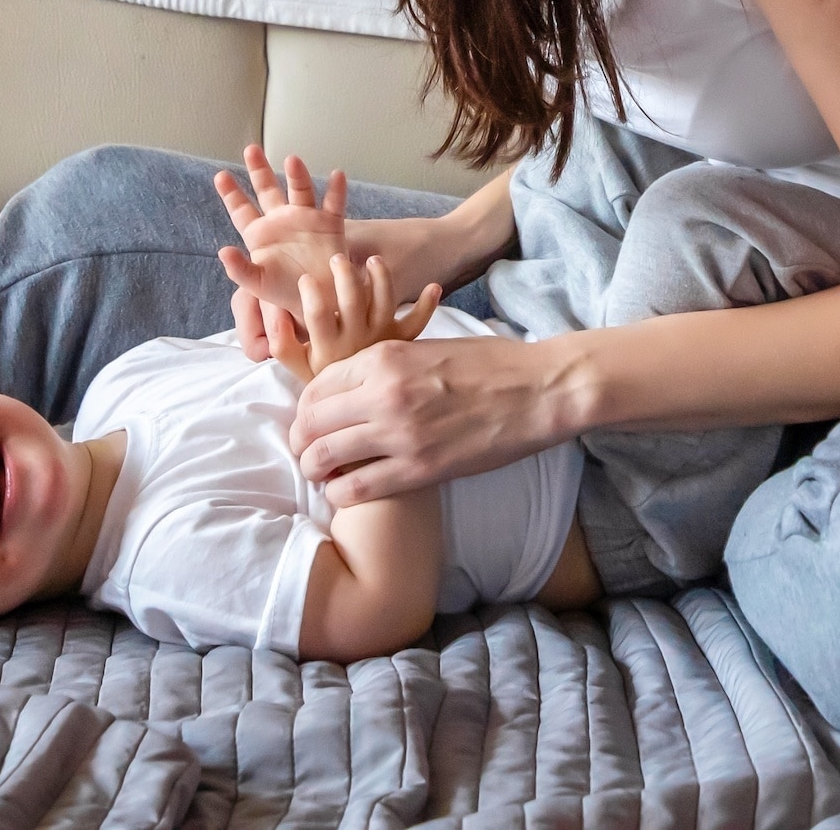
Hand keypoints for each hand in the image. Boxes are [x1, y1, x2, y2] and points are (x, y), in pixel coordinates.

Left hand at [215, 146, 348, 323]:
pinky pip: (334, 204)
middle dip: (259, 170)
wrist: (322, 302)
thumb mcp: (259, 284)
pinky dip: (336, 190)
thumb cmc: (288, 293)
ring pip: (300, 191)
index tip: (221, 175)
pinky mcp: (330, 225)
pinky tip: (337, 175)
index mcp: (261, 234)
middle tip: (251, 150)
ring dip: (297, 175)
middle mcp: (282, 221)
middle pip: (268, 189)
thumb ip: (240, 269)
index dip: (231, 193)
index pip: (242, 209)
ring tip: (292, 160)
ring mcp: (306, 220)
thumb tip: (223, 251)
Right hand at [229, 252, 440, 379]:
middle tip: (338, 258)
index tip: (306, 279)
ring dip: (381, 279)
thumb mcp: (296, 367)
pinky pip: (418, 323)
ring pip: (384, 303)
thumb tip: (275, 316)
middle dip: (345, 275)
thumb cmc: (324, 381)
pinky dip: (427, 306)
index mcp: (328, 348)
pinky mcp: (400, 341)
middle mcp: (356, 342)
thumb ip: (280, 342)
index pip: (316, 313)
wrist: (356, 412)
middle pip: (353, 300)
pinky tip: (434, 287)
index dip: (310, 292)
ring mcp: (381, 339)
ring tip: (374, 261)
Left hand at [290, 332, 575, 506]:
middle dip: (301, 439)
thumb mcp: (425, 347)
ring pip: (325, 455)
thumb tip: (348, 384)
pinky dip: (340, 493)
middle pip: (311, 421)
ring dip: (314, 468)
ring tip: (320, 474)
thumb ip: (383, 364)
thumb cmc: (489, 364)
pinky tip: (344, 492)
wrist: (539, 390)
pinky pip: (357, 487)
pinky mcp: (421, 469)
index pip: (317, 384)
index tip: (310, 419)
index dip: (306, 406)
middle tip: (305, 451)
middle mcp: (384, 392)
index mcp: (384, 356)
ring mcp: (401, 432)